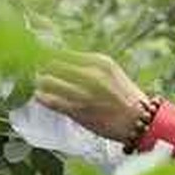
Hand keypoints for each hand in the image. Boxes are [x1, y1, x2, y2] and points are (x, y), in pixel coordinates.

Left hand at [34, 51, 149, 142]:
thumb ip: (88, 67)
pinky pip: (52, 101)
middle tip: (34, 71)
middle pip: (53, 64)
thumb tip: (63, 62)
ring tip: (37, 84)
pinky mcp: (79, 110)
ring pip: (48, 81)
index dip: (47, 55)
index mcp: (100, 62)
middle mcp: (91, 74)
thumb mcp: (110, 73)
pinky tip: (39, 96)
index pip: (63, 53)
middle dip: (41, 67)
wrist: (140, 122)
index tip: (39, 58)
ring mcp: (84, 92)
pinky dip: (43, 97)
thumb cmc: (125, 98)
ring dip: (40, 82)